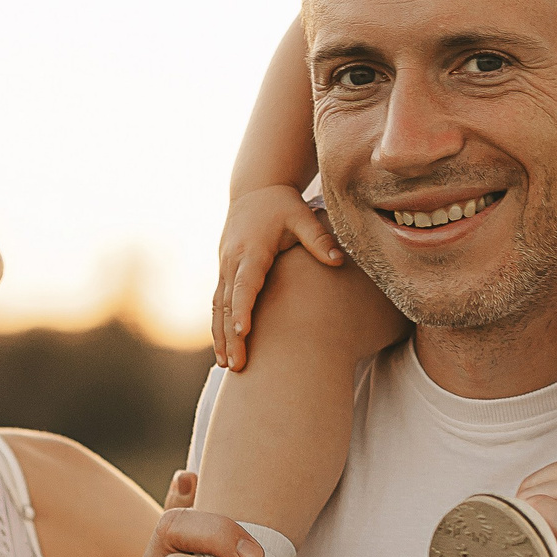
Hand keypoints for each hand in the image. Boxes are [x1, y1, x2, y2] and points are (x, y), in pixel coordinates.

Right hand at [211, 186, 344, 370]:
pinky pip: (217, 303)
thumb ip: (318, 238)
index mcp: (252, 249)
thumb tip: (339, 261)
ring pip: (217, 307)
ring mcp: (225, 267)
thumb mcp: (302, 215)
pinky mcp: (224, 271)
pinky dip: (218, 326)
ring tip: (227, 366)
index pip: (245, 283)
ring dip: (220, 337)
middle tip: (236, 365)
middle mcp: (233, 261)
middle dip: (229, 336)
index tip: (242, 332)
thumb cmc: (282, 205)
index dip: (242, 308)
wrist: (255, 190)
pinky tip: (224, 349)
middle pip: (226, 303)